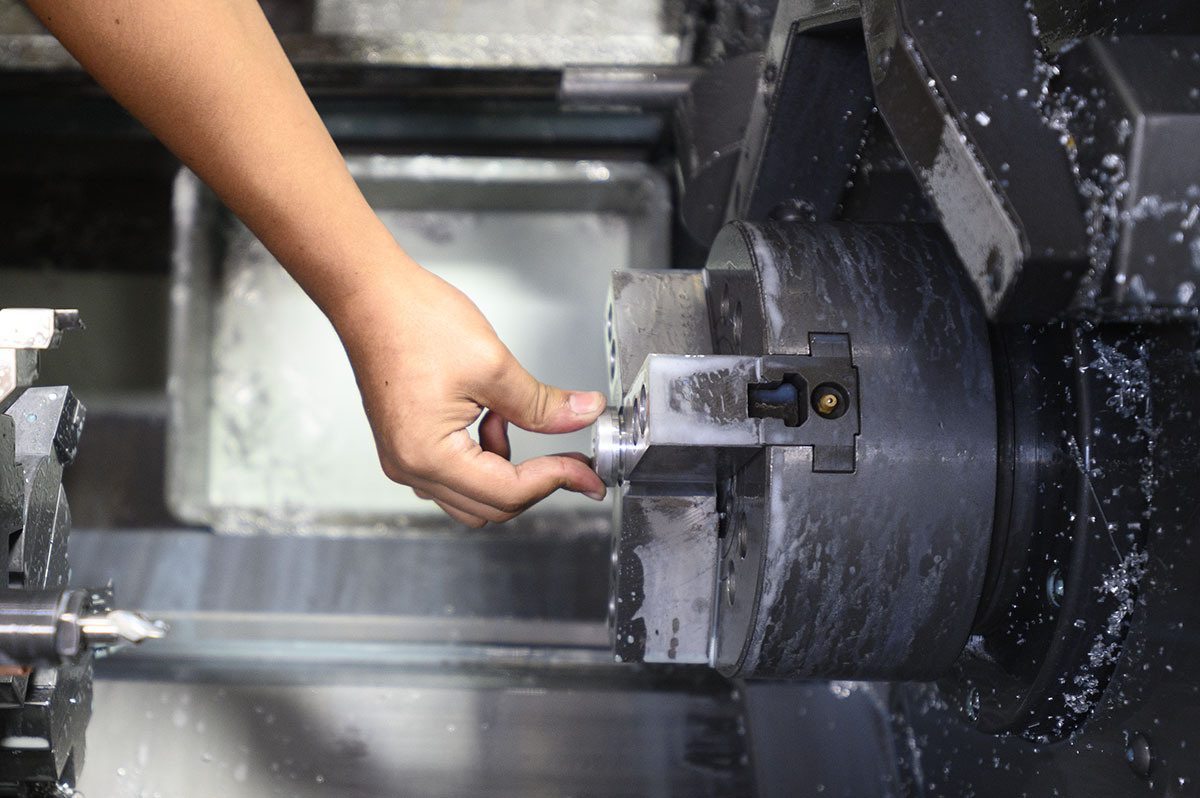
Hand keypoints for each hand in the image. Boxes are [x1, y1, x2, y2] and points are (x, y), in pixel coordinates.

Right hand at [328, 252, 608, 525]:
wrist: (370, 295)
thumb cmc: (412, 321)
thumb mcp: (493, 365)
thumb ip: (542, 404)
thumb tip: (581, 415)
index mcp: (429, 456)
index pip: (508, 492)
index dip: (556, 479)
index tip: (586, 469)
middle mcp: (410, 466)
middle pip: (491, 507)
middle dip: (535, 481)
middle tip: (569, 454)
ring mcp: (404, 458)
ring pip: (474, 496)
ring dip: (506, 470)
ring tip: (510, 417)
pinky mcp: (406, 444)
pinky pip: (454, 475)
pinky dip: (483, 458)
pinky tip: (489, 417)